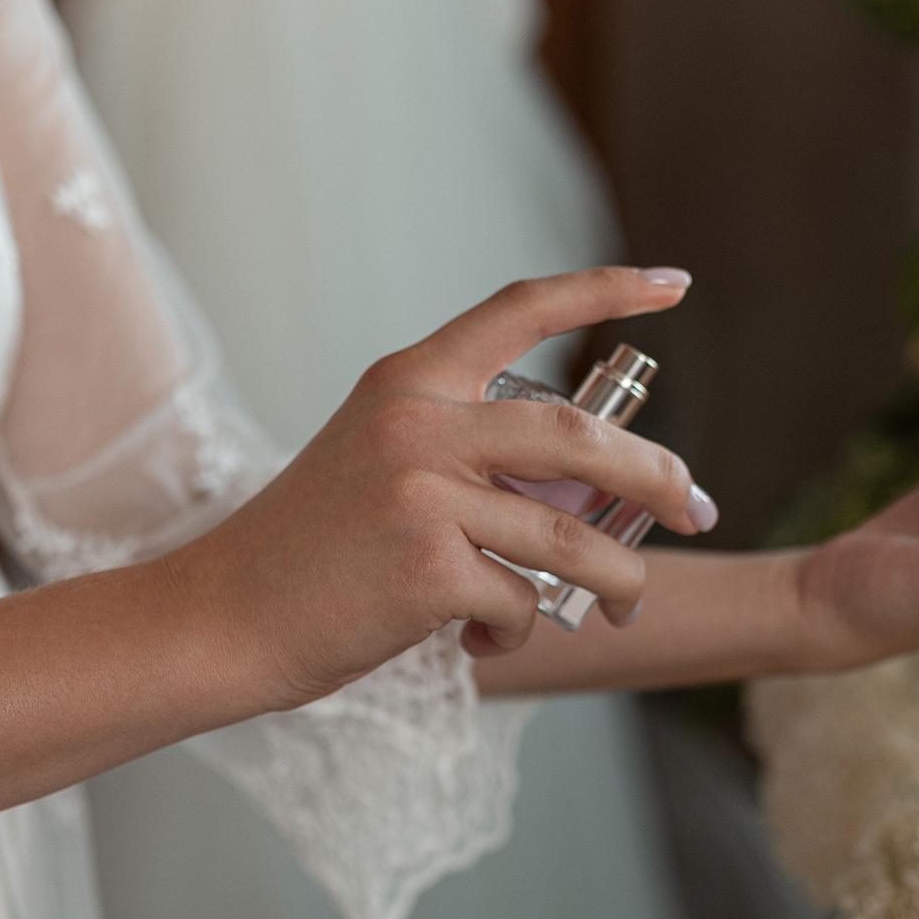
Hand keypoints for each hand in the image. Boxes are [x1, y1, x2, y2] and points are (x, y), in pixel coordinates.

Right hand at [160, 267, 717, 709]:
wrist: (220, 617)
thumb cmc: (309, 552)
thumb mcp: (378, 461)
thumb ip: (466, 450)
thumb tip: (585, 486)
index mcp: (408, 380)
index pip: (520, 307)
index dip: (605, 288)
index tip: (676, 282)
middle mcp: (419, 422)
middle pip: (582, 436)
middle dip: (660, 476)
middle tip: (697, 509)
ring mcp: (423, 494)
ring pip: (573, 538)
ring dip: (620, 579)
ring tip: (624, 604)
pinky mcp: (427, 568)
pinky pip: (525, 602)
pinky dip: (522, 629)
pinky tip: (483, 636)